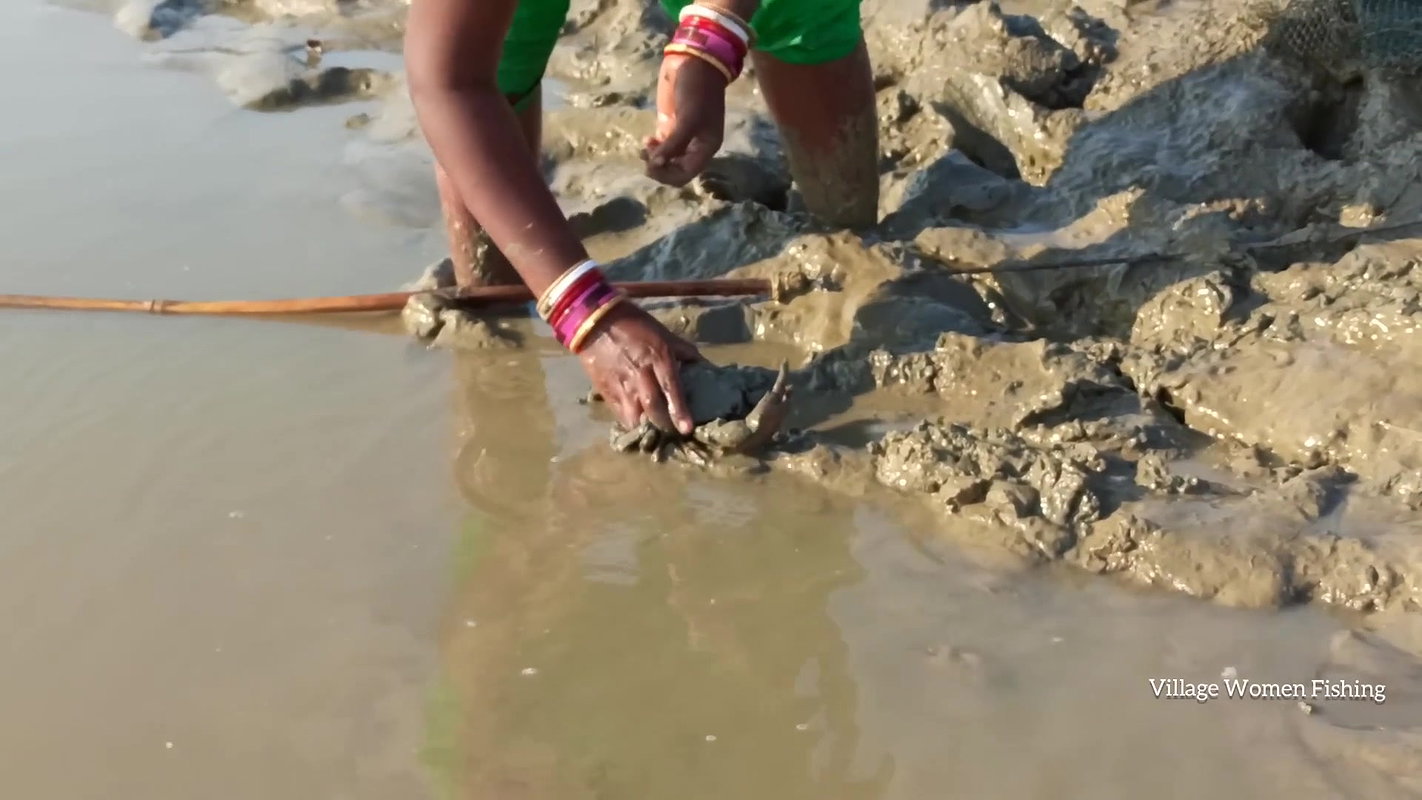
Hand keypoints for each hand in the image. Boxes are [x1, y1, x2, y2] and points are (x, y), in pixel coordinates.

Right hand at [578, 302, 700, 434]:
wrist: (594, 322)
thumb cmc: (635, 324)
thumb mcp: (664, 333)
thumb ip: (685, 352)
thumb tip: (704, 366)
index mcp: (658, 359)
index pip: (671, 389)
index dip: (680, 411)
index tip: (687, 429)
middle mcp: (641, 376)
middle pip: (653, 409)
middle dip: (664, 424)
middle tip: (673, 431)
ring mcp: (621, 386)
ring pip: (634, 418)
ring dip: (646, 427)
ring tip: (655, 430)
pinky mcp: (606, 392)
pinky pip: (620, 414)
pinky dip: (631, 421)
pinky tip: (638, 421)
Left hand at [643, 53, 727, 185]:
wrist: (694, 62)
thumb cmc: (697, 90)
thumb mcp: (688, 118)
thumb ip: (673, 144)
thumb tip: (655, 165)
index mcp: (705, 148)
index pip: (686, 174)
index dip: (667, 175)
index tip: (650, 166)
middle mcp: (695, 146)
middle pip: (675, 170)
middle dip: (659, 167)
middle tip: (644, 155)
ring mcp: (682, 136)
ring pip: (666, 159)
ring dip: (653, 158)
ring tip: (644, 146)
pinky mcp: (670, 124)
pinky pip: (661, 145)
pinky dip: (652, 147)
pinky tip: (646, 139)